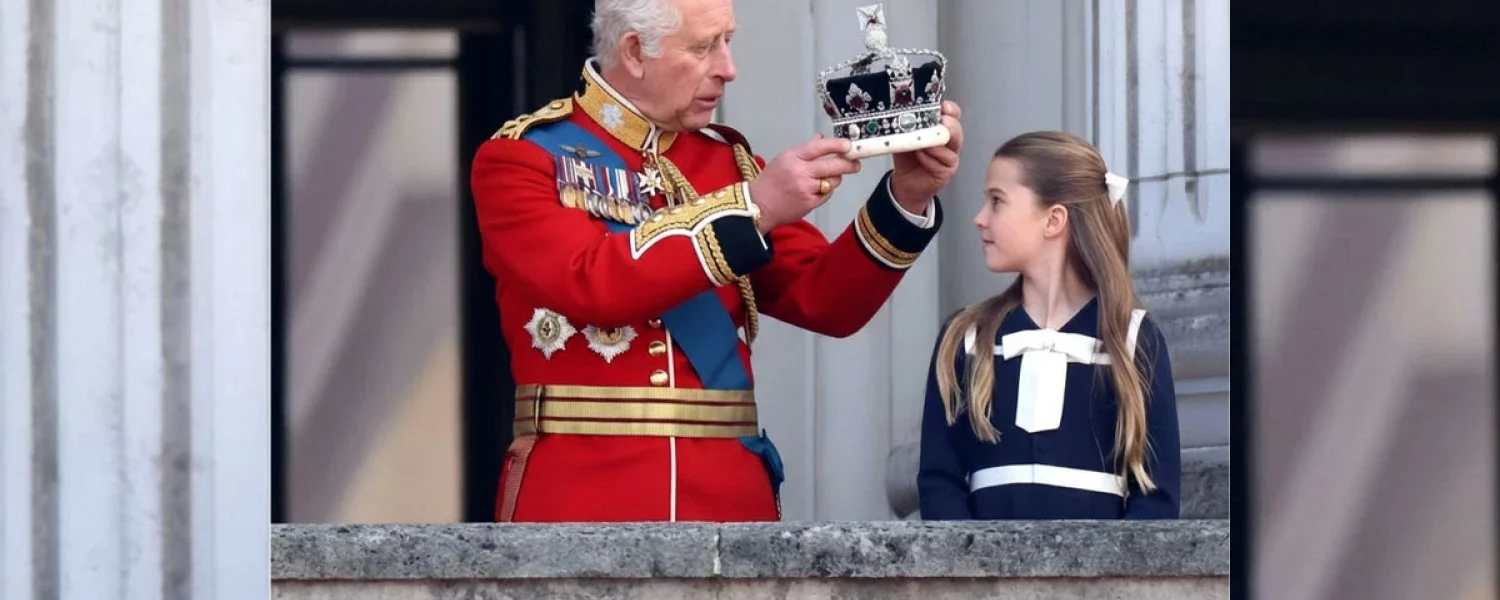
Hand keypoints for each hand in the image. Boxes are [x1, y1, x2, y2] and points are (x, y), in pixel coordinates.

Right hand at [748, 135, 862, 231]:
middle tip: (856, 163)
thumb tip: (822, 138)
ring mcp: (806, 189)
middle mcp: (800, 172)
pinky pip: (827, 195)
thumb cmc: (771, 181)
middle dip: (848, 164)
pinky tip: (816, 191)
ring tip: (827, 178)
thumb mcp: (784, 159)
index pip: (819, 148)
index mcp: (793, 157)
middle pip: (832, 165)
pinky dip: (825, 192)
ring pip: (832, 181)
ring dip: (834, 179)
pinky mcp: (809, 203)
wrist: (758, 205)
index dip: (836, 145)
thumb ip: (805, 150)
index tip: (848, 145)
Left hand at [890, 100, 963, 212]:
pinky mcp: (948, 169)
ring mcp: (950, 154)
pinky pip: (944, 160)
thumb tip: (899, 115)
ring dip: (938, 140)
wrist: (905, 183)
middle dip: (949, 123)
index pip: (951, 114)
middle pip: (956, 127)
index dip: (950, 109)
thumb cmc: (907, 157)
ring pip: (954, 143)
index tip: (944, 106)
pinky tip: (920, 155)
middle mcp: (948, 140)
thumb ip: (904, 127)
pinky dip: (931, 157)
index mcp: (939, 127)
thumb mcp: (903, 138)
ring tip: (925, 141)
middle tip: (942, 121)